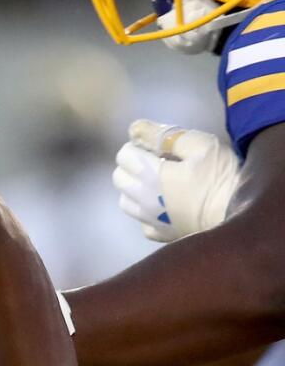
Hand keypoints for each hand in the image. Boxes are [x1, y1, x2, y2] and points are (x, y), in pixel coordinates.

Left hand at [113, 119, 240, 241]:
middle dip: (134, 166)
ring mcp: (152, 220)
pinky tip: (167, 205)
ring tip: (161, 184)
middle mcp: (143, 200)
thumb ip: (163, 135)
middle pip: (120, 177)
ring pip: (126, 201)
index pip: (124, 155)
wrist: (245, 217)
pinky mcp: (163, 235)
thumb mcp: (200, 145)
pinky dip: (148, 213)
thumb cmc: (223, 176)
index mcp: (149, 175)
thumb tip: (134, 129)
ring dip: (136, 189)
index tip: (160, 148)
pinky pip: (143, 222)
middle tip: (160, 163)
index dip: (140, 146)